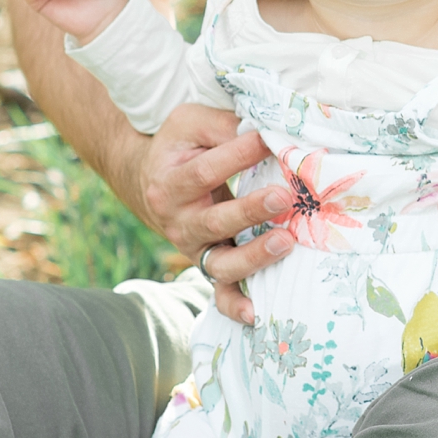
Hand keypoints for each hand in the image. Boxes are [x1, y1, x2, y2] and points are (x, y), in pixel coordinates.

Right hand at [130, 102, 289, 324]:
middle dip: (250, 211)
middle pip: (213, 222)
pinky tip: (258, 313)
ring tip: (286, 241)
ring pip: (220, 263)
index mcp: (169, 184)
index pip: (203, 172)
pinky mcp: (209, 264)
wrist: (151, 181)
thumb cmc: (180, 148)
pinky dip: (236, 305)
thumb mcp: (191, 124)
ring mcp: (194, 248)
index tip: (268, 140)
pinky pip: (220, 292)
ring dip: (253, 257)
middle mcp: (179, 222)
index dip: (236, 155)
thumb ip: (221, 125)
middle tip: (283, 196)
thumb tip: (263, 130)